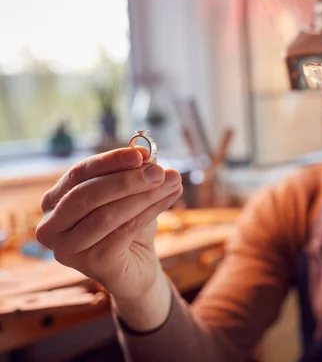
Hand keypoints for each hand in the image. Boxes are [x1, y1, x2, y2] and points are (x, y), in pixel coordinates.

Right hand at [36, 147, 182, 300]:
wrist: (138, 267)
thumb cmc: (129, 225)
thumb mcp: (129, 194)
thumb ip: (132, 174)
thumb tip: (146, 156)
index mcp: (54, 200)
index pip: (79, 172)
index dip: (110, 160)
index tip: (141, 154)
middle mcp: (51, 225)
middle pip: (87, 194)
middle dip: (127, 180)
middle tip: (159, 172)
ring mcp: (67, 248)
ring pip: (106, 215)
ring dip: (144, 196)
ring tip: (172, 183)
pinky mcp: (89, 264)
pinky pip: (123, 232)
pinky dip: (149, 212)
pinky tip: (169, 199)